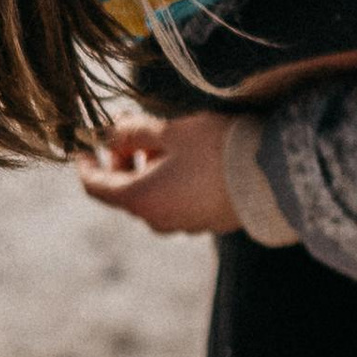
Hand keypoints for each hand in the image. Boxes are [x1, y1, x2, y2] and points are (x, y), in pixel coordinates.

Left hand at [75, 110, 241, 238]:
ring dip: (151, 171)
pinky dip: (174, 182)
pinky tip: (193, 159)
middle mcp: (158, 219)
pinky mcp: (209, 223)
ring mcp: (185, 225)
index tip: (82, 148)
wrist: (274, 175)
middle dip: (124, 160)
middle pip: (126, 192)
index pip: (96, 187)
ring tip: (167, 141)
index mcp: (140, 198)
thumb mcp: (169, 131)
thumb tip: (108, 134)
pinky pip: (180, 202)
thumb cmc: (217, 149)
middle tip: (133, 131)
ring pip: (154, 196)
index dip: (84, 166)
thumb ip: (132, 132)